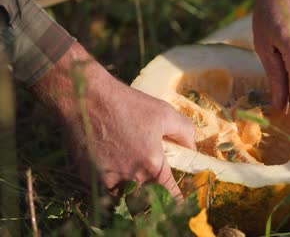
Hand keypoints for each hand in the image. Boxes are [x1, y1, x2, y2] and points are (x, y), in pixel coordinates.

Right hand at [31, 42, 195, 200]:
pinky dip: (111, 184)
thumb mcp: (165, 113)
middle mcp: (131, 178)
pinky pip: (105, 189)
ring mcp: (107, 180)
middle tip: (151, 179)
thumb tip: (192, 150)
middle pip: (147, 197)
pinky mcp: (88, 178)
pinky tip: (112, 166)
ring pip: (125, 196)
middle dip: (152, 193)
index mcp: (152, 165)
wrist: (86, 99)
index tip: (178, 202)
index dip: (176, 200)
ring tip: (130, 172)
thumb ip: (185, 133)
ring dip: (131, 191)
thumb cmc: (128, 104)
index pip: (170, 195)